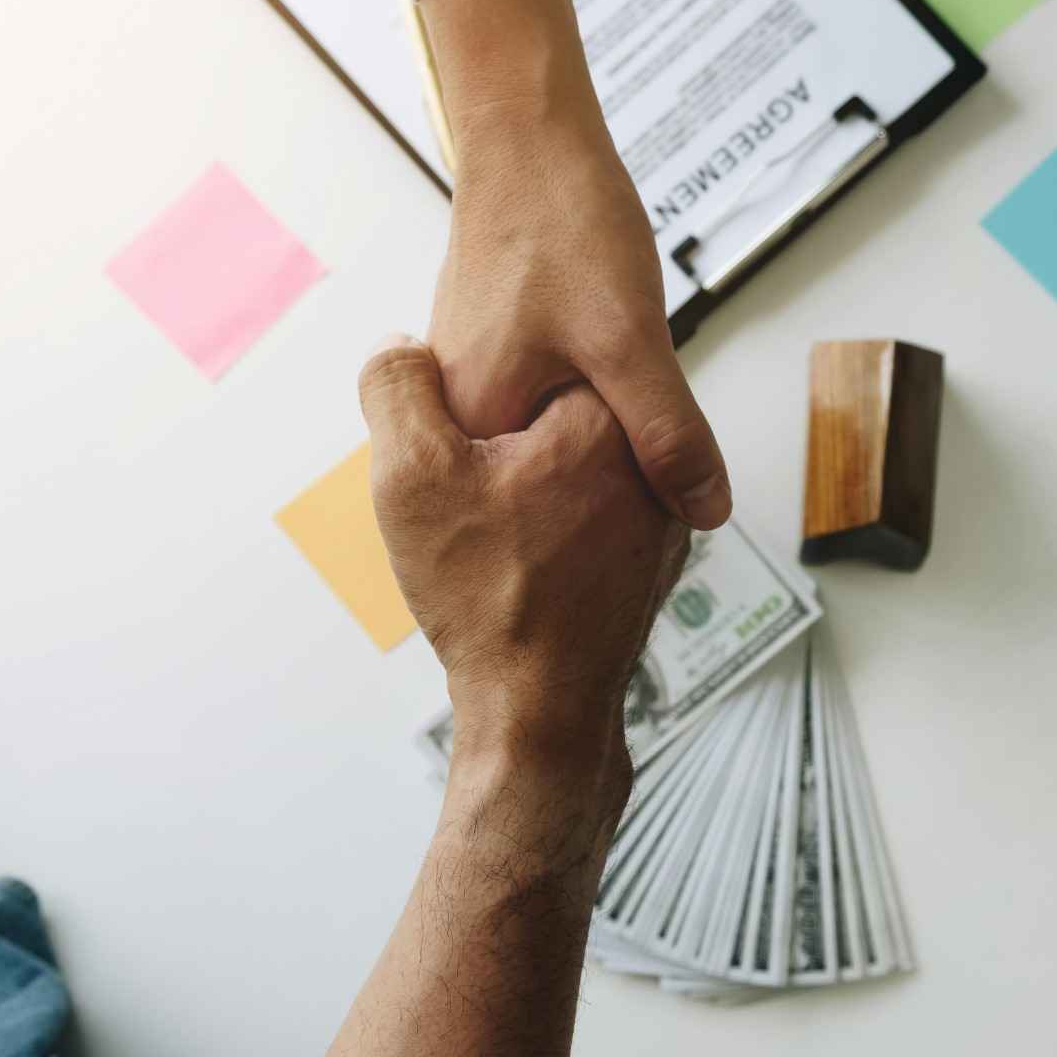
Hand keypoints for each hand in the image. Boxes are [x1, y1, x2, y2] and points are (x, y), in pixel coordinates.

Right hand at [358, 337, 687, 779]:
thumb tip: (400, 344)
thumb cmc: (488, 599)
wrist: (540, 711)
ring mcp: (659, 517)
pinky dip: (551, 527)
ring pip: (575, 467)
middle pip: (557, 411)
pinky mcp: (649, 561)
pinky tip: (517, 561)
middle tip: (468, 493)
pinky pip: (591, 516)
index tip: (461, 434)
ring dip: (528, 485)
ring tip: (490, 531)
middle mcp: (649, 461)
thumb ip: (398, 387)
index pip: (540, 352)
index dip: (480, 386)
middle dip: (504, 440)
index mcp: (605, 418)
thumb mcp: (412, 474)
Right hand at [418, 0, 732, 530]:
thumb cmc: (565, 223)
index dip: (615, 522)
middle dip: (611, 484)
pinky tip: (618, 376)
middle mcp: (461, 410)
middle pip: (551, 482)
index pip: (547, 515)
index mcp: (477, 424)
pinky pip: (548, 404)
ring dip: (603, 443)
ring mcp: (474, 378)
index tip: (662, 527)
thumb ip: (667, 432)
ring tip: (646, 430)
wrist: (531, 135)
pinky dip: (588, 403)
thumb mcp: (631, 340)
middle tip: (666, 479)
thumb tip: (708, 511)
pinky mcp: (495, 350)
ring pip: (554, 442)